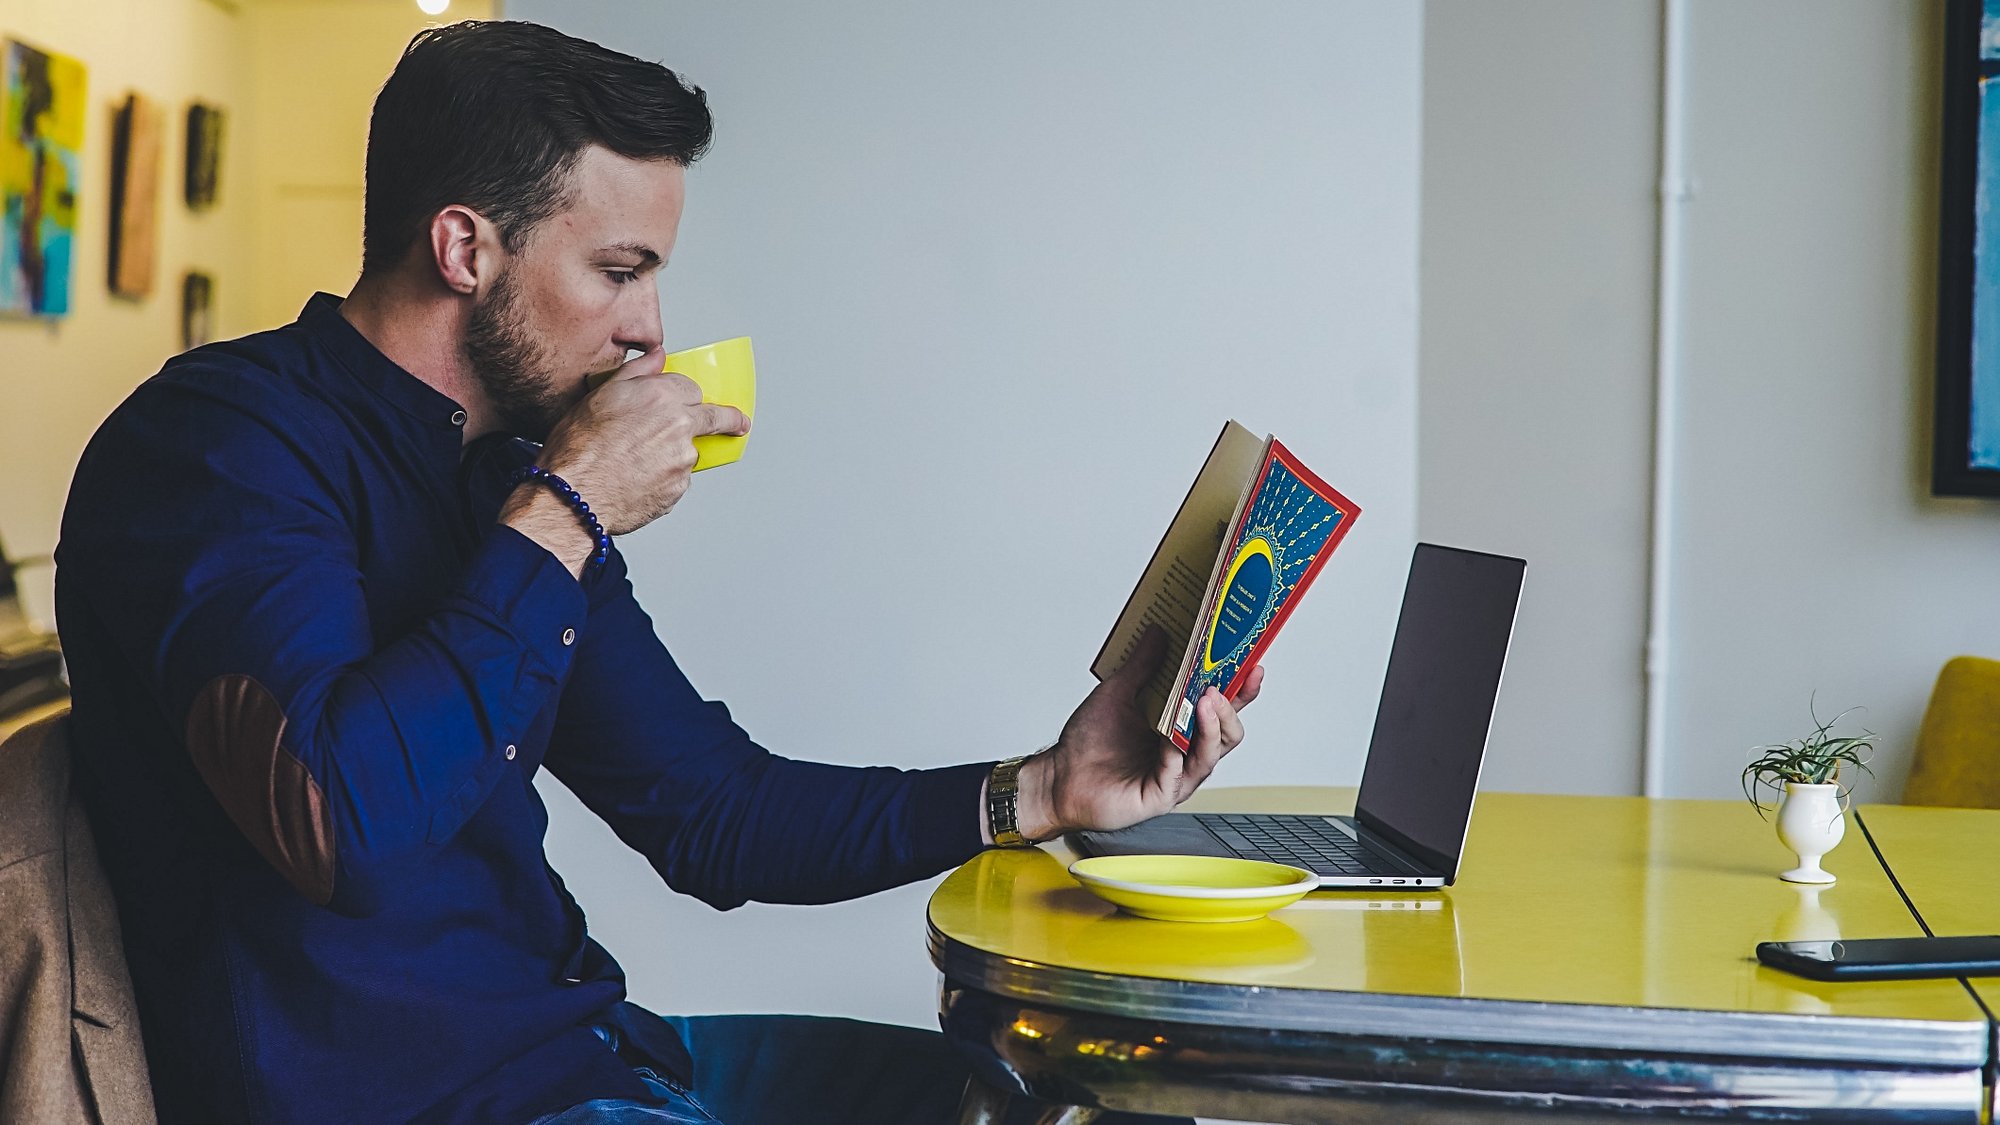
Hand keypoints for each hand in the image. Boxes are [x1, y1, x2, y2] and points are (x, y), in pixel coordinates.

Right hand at [501, 347, 749, 573]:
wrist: (574, 495)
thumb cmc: (578, 448)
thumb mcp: (600, 396)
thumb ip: (636, 372)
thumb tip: (657, 356)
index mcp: (661, 396)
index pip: (692, 388)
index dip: (686, 396)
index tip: (693, 402)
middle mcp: (680, 426)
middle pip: (715, 418)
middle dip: (730, 420)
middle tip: (740, 424)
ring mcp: (683, 460)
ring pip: (688, 452)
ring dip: (673, 455)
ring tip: (634, 463)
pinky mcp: (679, 489)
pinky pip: (676, 481)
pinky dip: (662, 480)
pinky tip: (635, 480)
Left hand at [1011, 626, 1262, 841]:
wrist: (1059, 777)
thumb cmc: (1088, 743)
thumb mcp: (1117, 693)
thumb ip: (1141, 666)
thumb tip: (1159, 633)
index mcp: (1181, 728)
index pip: (1222, 708)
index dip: (1242, 690)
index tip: (1252, 666)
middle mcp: (1185, 753)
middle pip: (1228, 732)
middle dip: (1229, 708)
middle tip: (1217, 686)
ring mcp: (1176, 776)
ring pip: (1211, 754)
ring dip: (1210, 726)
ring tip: (1204, 702)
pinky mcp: (1161, 795)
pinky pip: (1180, 774)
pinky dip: (1178, 753)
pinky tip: (1171, 738)